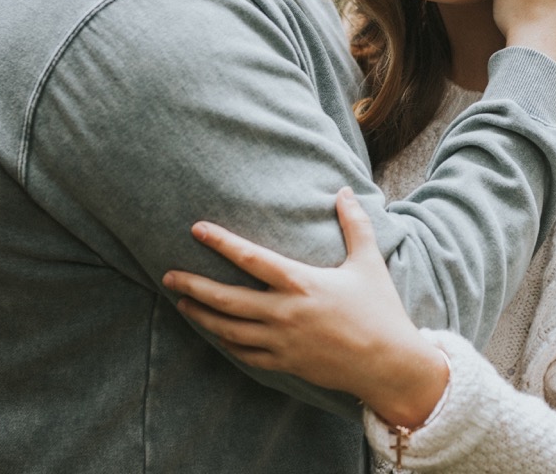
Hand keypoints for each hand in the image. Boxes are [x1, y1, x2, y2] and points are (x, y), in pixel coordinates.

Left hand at [163, 188, 447, 427]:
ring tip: (182, 303)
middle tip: (168, 276)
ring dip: (202, 315)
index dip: (220, 242)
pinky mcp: (285, 363)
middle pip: (226, 299)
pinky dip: (225, 342)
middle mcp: (285, 313)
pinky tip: (214, 333)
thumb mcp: (369, 262)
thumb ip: (354, 225)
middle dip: (193, 286)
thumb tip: (345, 191)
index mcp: (302, 283)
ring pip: (228, 329)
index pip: (251, 258)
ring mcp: (282, 342)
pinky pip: (244, 354)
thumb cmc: (380, 310)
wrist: (388, 365)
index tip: (196, 229)